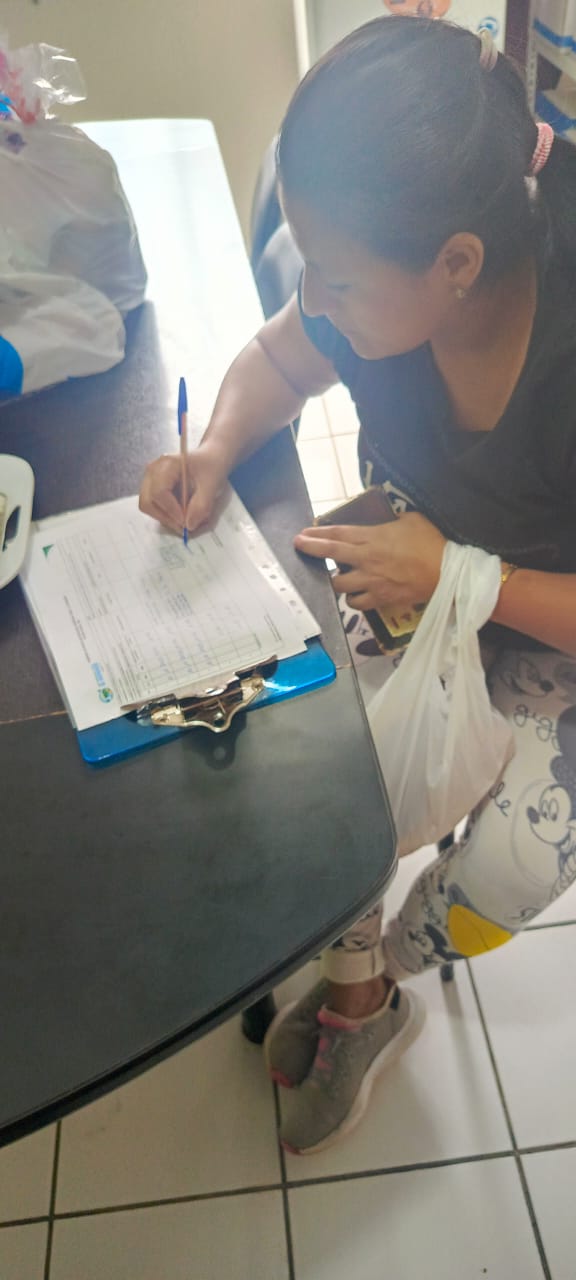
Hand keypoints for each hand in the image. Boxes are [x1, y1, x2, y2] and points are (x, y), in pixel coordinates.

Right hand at [139, 442, 228, 534]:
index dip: (171, 511)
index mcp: (166, 464)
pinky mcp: (152, 488)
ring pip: (148, 507)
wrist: (210, 459)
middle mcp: (152, 471)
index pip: (159, 493)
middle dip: (167, 518)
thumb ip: (202, 505)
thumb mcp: (212, 484)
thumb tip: (189, 525)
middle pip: (148, 502)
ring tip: (186, 520)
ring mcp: (150, 479)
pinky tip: (182, 514)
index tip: (187, 522)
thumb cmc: (211, 467)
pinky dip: (167, 515)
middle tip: (186, 527)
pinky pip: (153, 507)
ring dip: (167, 518)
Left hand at [294, 512, 446, 608]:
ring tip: (333, 578)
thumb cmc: (432, 542)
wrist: (447, 571)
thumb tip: (390, 520)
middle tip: (301, 548)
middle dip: (312, 550)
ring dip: (333, 581)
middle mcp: (367, 559)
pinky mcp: (381, 598)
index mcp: (373, 537)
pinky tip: (355, 595)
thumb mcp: (412, 520)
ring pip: (339, 584)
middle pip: (331, 554)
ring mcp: (372, 581)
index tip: (302, 534)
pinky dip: (353, 599)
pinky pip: (357, 603)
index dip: (317, 534)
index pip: (338, 534)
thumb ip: (394, 520)